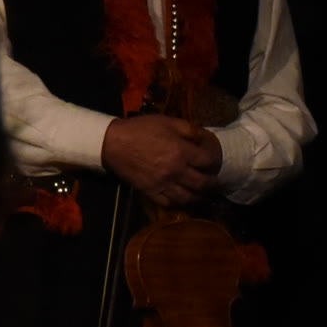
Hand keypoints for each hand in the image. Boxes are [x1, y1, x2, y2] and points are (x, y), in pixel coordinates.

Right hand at [101, 114, 221, 204]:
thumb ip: (189, 129)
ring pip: (188, 198)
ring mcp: (163, 184)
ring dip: (199, 197)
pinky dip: (179, 204)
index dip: (214, 162)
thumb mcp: (168, 122)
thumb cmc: (141, 129)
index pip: (209, 162)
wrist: (112, 142)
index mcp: (182, 152)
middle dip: (212, 183)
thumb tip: (204, 138)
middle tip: (214, 182)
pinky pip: (169, 204)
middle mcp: (175, 171)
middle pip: (203, 184)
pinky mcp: (150, 192)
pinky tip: (183, 200)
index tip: (213, 162)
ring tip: (202, 194)